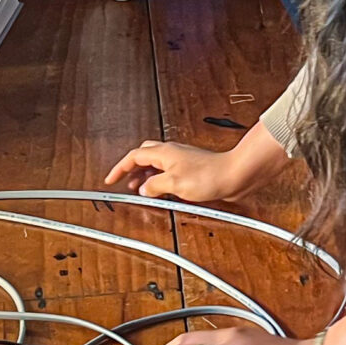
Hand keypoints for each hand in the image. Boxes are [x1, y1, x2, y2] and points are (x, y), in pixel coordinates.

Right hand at [104, 122, 288, 201]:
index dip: (120, 168)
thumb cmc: (210, 175)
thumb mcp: (175, 184)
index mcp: (164, 153)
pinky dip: (160, 181)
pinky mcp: (192, 169)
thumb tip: (144, 189)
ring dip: (146, 176)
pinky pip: (169, 172)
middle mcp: (172, 153)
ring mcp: (182, 160)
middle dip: (132, 169)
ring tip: (142, 190)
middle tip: (125, 183)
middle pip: (144, 156)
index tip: (110, 178)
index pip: (134, 156)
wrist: (235, 175)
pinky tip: (164, 192)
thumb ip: (155, 186)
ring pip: (156, 165)